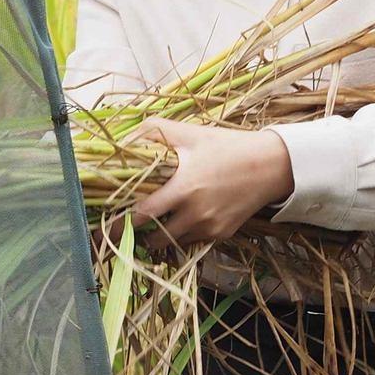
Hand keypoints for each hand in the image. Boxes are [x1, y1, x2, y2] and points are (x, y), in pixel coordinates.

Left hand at [131, 117, 292, 245]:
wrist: (270, 166)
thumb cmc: (227, 146)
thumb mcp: (190, 133)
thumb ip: (153, 131)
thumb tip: (121, 137)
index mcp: (184, 188)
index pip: (142, 214)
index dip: (120, 223)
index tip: (103, 226)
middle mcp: (195, 213)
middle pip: (154, 238)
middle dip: (136, 237)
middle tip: (121, 231)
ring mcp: (209, 227)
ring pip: (172, 243)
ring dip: (158, 237)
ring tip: (150, 224)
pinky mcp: (221, 234)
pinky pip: (191, 241)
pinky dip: (180, 235)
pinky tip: (178, 220)